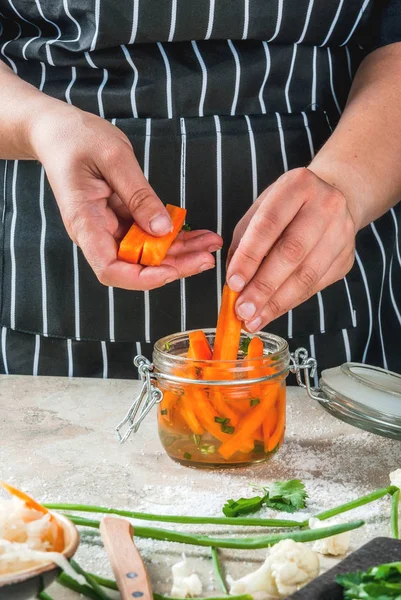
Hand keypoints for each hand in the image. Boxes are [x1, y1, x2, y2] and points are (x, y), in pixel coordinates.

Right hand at [29, 103, 221, 289]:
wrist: (58, 131)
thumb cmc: (77, 139)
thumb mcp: (114, 158)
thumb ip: (139, 195)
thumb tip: (162, 228)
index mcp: (85, 222)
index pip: (110, 268)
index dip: (142, 277)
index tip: (171, 271)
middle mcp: (97, 232)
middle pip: (135, 265)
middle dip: (174, 265)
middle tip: (206, 258)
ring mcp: (110, 228)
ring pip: (147, 253)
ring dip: (180, 252)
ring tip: (210, 244)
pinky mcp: (121, 220)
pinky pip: (149, 235)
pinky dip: (174, 236)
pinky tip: (198, 234)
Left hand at [226, 168, 355, 331]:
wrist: (336, 199)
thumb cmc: (288, 208)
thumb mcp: (261, 210)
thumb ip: (245, 243)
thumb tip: (234, 284)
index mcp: (297, 186)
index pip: (269, 224)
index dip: (249, 257)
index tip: (233, 283)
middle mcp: (326, 205)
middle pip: (291, 252)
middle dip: (263, 286)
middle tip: (242, 309)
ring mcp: (342, 233)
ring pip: (306, 275)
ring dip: (276, 302)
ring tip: (254, 319)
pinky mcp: (346, 258)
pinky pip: (315, 286)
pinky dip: (290, 302)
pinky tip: (271, 312)